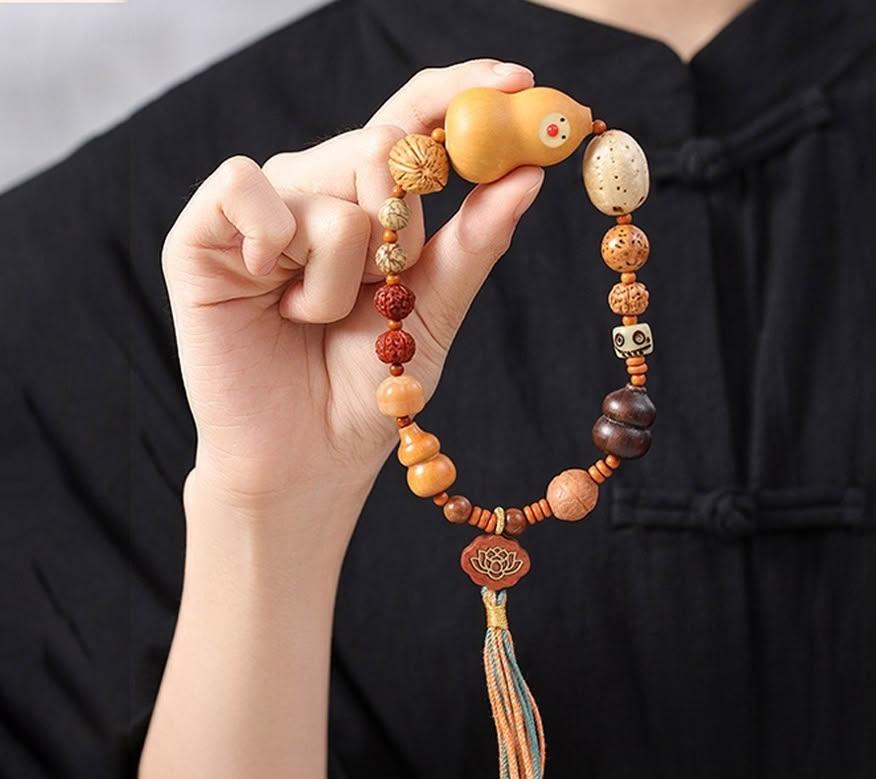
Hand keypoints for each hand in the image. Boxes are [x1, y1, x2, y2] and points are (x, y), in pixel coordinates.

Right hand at [162, 59, 542, 508]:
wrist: (307, 461)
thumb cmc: (368, 394)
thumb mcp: (433, 316)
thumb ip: (472, 244)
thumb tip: (529, 174)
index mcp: (370, 205)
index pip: (412, 122)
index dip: (461, 94)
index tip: (522, 78)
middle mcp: (315, 192)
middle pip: (381, 147)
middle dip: (400, 231)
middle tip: (378, 291)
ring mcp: (260, 209)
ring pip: (332, 187)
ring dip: (342, 275)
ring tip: (312, 320)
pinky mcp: (203, 231)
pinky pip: (249, 186)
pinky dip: (277, 245)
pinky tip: (268, 289)